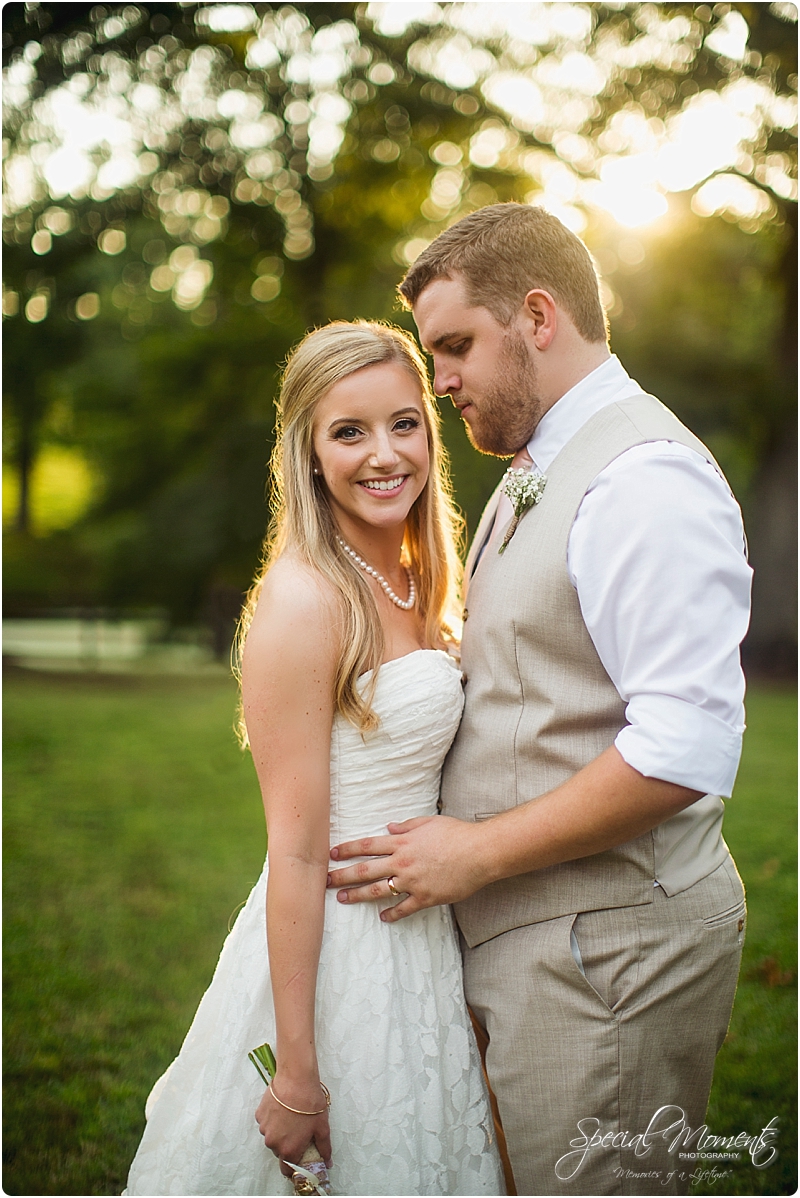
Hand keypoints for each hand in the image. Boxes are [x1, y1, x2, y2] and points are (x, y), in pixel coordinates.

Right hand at [255, 1076, 331, 1177]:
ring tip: (291, 1117)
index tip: (299, 1160)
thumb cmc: (310, 1103)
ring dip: (280, 1131)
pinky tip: (282, 1108)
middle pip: (280, 1151)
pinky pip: (266, 1123)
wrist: (296, 1079)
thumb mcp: (322, 1128)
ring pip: (272, 1136)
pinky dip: (273, 1119)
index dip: (293, 1167)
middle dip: (288, 1145)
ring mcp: (264, 1129)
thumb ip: (324, 1148)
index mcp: (289, 1150)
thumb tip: (328, 1161)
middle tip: (298, 1132)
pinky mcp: (260, 1115)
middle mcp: (273, 1143)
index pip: (287, 1170)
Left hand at [327, 815, 488, 921]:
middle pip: (365, 869)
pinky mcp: (426, 897)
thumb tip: (390, 827)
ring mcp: (413, 882)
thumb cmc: (456, 834)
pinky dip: (392, 914)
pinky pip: (404, 908)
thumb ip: (407, 826)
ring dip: (359, 895)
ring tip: (343, 899)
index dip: (347, 849)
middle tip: (325, 881)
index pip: (367, 846)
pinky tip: (383, 917)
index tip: (332, 853)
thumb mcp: (429, 822)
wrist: (479, 853)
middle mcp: (403, 862)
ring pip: (379, 890)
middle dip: (343, 875)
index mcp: (402, 842)